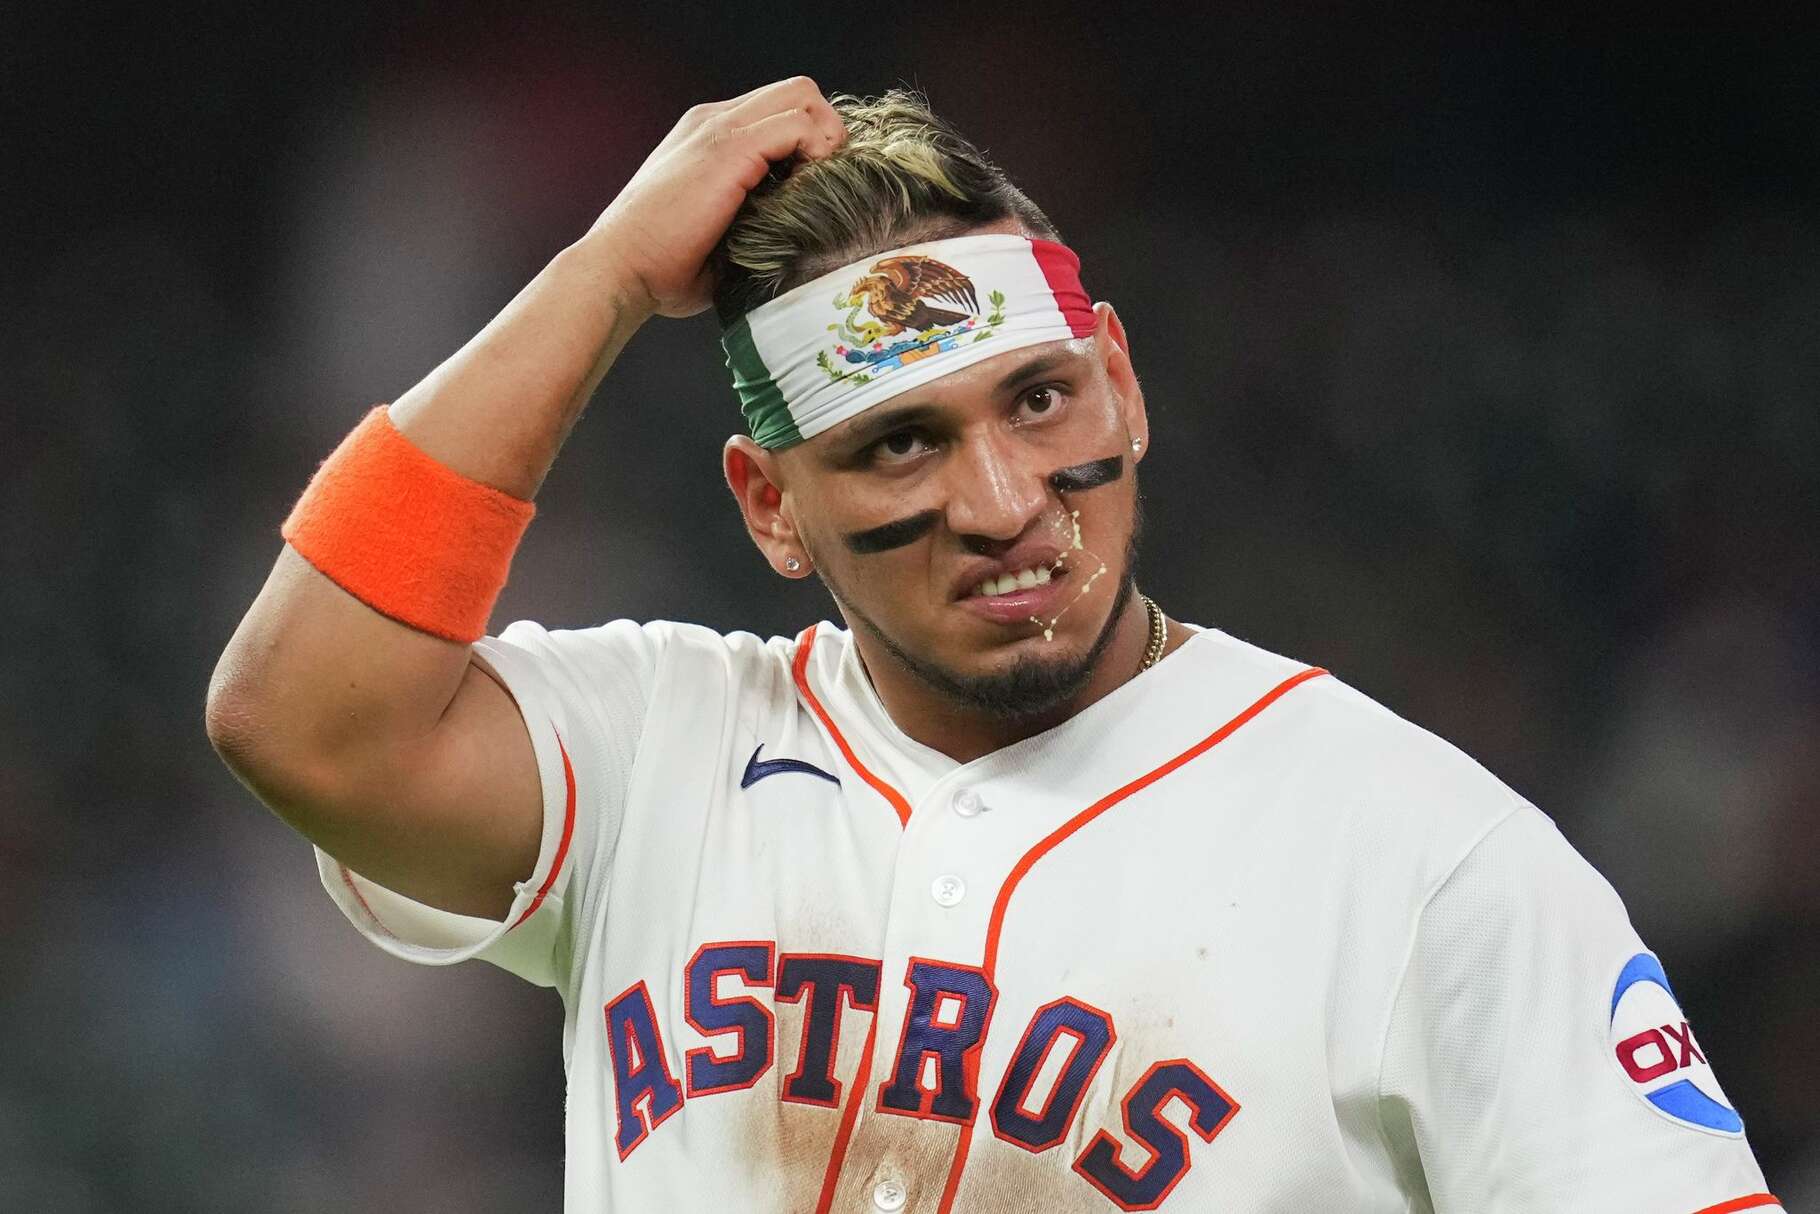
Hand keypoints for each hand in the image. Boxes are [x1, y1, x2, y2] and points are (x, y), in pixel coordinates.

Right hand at [585, 77, 846, 319]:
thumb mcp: (718, 231)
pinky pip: (799, 125)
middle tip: (826, 183)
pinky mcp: (728, 148)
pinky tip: (804, 193)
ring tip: (816, 189)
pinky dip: (817, 153)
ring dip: (826, 140)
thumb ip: (753, 216)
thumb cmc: (664, 267)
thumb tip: (798, 234)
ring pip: (803, 97)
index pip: (781, 109)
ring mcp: (719, 129)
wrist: (620, 270)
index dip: (811, 142)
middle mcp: (714, 121)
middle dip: (828, 133)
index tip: (815, 189)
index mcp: (709, 135)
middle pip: (798, 92)